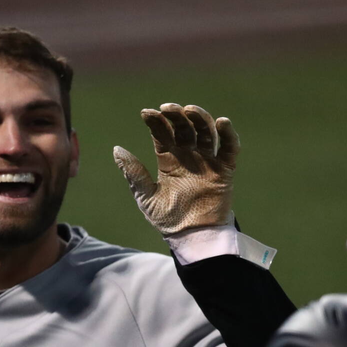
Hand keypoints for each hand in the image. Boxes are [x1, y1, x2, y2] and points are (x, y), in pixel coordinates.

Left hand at [113, 103, 239, 236]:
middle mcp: (188, 157)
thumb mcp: (146, 196)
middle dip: (176, 116)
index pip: (162, 134)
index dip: (156, 122)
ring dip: (200, 119)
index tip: (147, 113)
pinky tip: (222, 122)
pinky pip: (229, 149)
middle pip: (184, 128)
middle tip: (168, 108)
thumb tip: (117, 149)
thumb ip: (134, 172)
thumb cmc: (168, 220)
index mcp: (168, 161)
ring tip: (191, 110)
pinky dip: (228, 135)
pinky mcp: (224, 170)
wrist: (191, 237)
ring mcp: (207, 161)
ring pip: (206, 133)